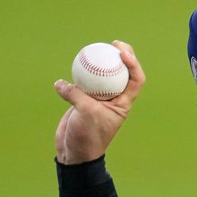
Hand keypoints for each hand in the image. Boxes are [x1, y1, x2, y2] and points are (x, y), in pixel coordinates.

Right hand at [53, 41, 144, 163]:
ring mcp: (98, 99)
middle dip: (122, 56)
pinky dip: (78, 74)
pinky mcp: (83, 100)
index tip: (123, 53)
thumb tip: (60, 83)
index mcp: (123, 104)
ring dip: (101, 62)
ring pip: (103, 76)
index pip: (136, 80)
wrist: (75, 152)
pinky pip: (83, 82)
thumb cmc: (87, 137)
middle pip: (122, 73)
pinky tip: (74, 64)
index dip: (134, 64)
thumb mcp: (85, 114)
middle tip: (113, 43)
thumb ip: (76, 95)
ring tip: (96, 48)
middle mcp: (114, 99)